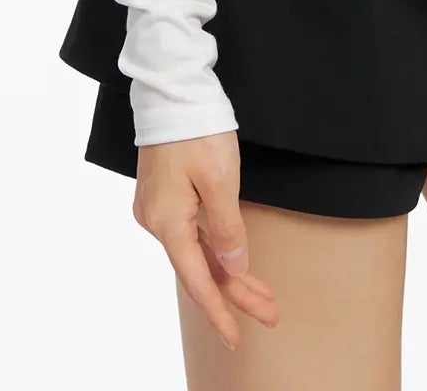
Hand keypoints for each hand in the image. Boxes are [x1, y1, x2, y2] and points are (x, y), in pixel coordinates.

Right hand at [134, 132, 278, 350]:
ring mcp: (159, 207)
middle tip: (269, 313)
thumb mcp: (221, 180)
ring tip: (261, 295)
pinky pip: (192, 233)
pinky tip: (233, 262)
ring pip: (197, 251)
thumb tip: (233, 266)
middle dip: (236, 293)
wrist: (172, 90)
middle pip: (200, 268)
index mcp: (167, 222)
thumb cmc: (197, 129)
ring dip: (229, 272)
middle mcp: (157, 220)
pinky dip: (215, 250)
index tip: (238, 337)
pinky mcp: (165, 194)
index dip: (219, 311)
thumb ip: (227, 228)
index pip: (197, 280)